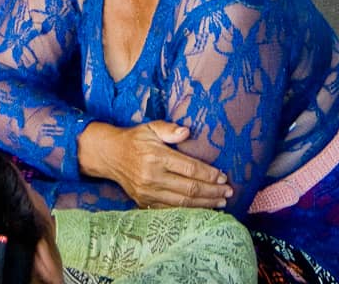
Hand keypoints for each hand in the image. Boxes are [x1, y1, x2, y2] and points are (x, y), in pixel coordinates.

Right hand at [83, 121, 232, 209]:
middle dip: (212, 191)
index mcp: (157, 156)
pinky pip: (170, 210)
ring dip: (204, 204)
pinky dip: (187, 211)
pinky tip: (201, 210)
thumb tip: (187, 131)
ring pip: (182, 202)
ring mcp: (148, 192)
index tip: (223, 177)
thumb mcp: (150, 127)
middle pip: (189, 188)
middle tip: (228, 192)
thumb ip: (169, 129)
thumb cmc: (135, 139)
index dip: (209, 174)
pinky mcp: (144, 202)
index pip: (189, 168)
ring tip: (220, 203)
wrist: (109, 155)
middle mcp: (153, 177)